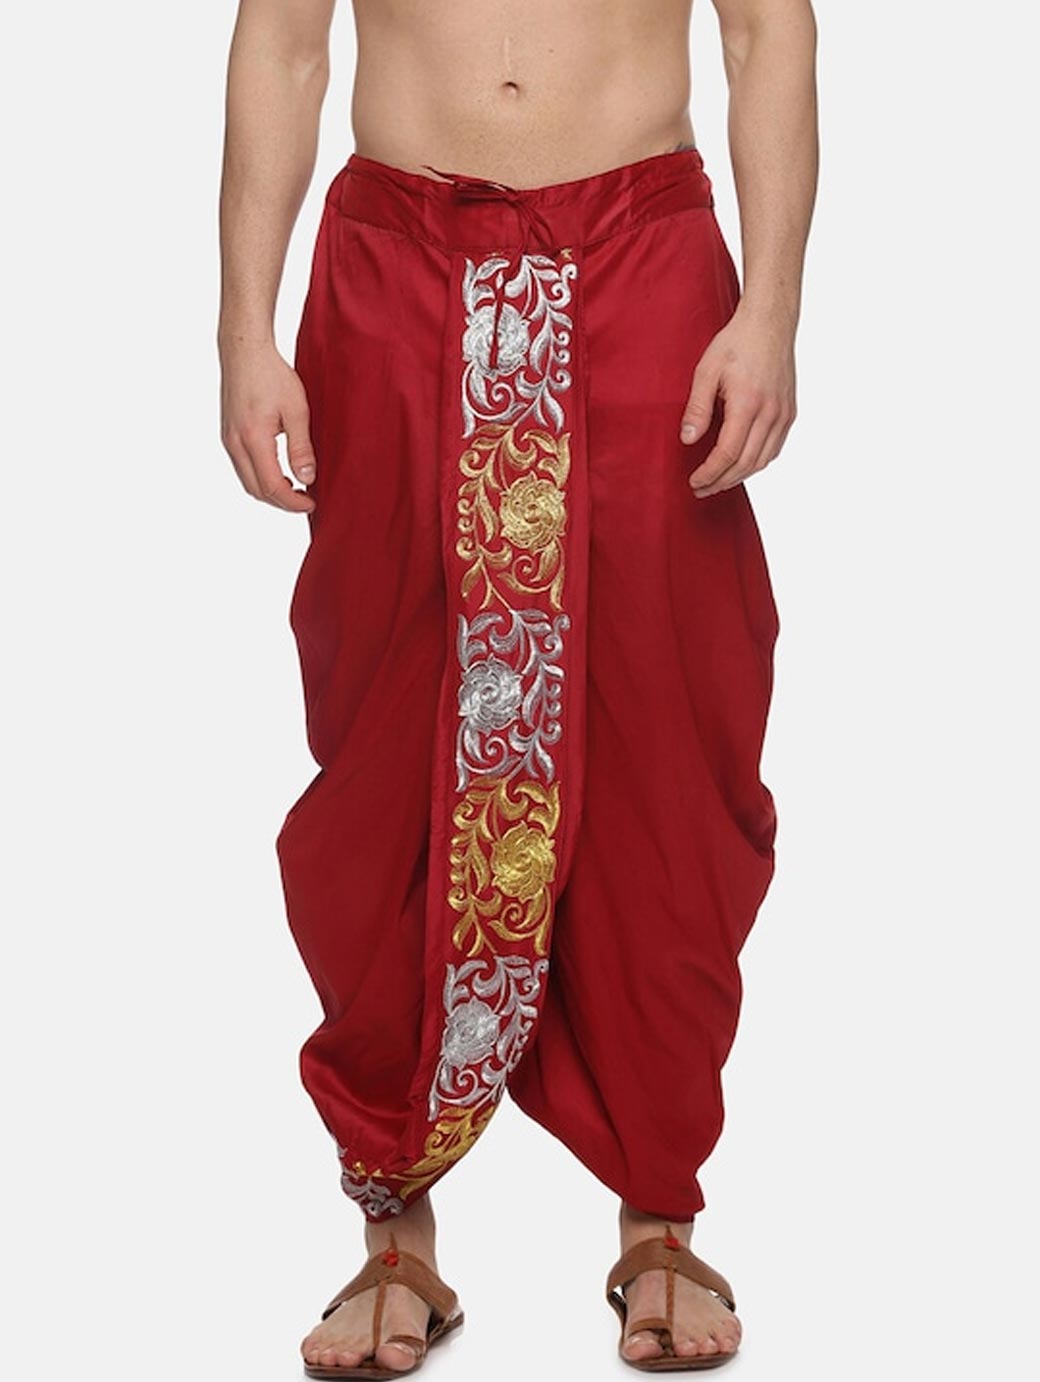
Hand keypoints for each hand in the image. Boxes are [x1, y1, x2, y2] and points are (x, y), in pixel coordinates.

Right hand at [219, 337, 316, 513]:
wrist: (244, 350)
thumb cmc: (271, 374)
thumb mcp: (296, 410)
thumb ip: (301, 448)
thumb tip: (307, 478)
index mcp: (253, 439)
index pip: (272, 486)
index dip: (293, 502)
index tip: (312, 503)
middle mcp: (235, 443)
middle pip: (256, 490)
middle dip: (282, 502)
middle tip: (306, 500)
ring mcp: (229, 439)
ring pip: (248, 481)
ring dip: (270, 490)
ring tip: (295, 488)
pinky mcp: (228, 434)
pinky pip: (243, 467)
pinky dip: (261, 477)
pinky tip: (279, 471)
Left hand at [679, 305, 796, 497]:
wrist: (770, 323)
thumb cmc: (737, 342)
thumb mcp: (707, 370)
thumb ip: (697, 408)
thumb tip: (687, 440)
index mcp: (748, 403)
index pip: (728, 453)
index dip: (709, 473)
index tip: (694, 482)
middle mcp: (770, 413)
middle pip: (745, 463)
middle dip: (721, 482)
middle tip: (700, 489)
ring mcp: (783, 414)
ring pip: (762, 461)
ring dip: (738, 477)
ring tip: (717, 482)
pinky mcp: (789, 413)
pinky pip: (773, 449)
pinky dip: (756, 463)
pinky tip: (740, 465)